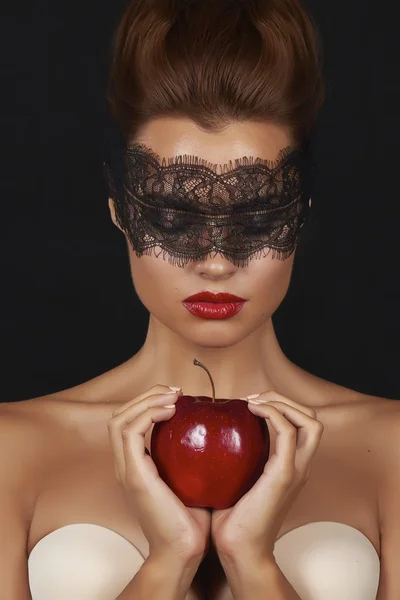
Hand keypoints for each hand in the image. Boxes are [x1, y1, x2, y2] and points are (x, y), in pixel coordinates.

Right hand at [108, 385, 210, 564]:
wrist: (183, 552)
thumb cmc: (192, 519)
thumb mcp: (190, 479)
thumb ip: (190, 457)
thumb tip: (214, 432)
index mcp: (135, 466)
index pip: (128, 423)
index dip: (148, 403)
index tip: (178, 398)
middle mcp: (124, 466)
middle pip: (118, 416)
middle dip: (145, 396)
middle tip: (175, 392)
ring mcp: (126, 470)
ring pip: (119, 420)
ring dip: (145, 401)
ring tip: (173, 397)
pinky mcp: (134, 475)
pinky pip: (131, 432)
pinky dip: (148, 414)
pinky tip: (172, 411)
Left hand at [211, 392, 323, 564]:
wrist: (239, 551)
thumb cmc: (232, 518)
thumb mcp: (237, 479)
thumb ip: (235, 457)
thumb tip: (210, 433)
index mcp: (291, 466)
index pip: (302, 425)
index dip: (281, 406)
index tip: (249, 404)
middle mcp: (300, 466)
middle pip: (312, 419)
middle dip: (285, 399)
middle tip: (254, 399)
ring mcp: (295, 470)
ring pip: (309, 421)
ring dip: (281, 403)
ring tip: (254, 402)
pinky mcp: (284, 475)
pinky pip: (287, 432)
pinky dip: (272, 413)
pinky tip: (250, 409)